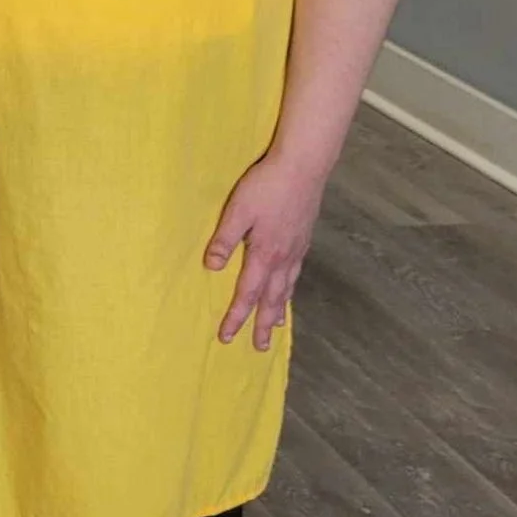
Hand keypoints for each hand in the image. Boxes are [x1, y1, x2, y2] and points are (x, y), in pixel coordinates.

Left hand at [206, 152, 327, 350]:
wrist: (303, 168)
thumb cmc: (265, 187)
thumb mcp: (237, 211)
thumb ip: (224, 240)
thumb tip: (211, 268)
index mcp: (264, 254)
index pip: (247, 294)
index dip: (236, 317)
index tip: (226, 336)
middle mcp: (283, 259)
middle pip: (271, 300)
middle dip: (263, 325)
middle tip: (259, 347)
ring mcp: (297, 251)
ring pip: (286, 290)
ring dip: (279, 312)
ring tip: (276, 328)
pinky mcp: (304, 241)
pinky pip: (296, 275)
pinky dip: (290, 290)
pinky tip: (288, 290)